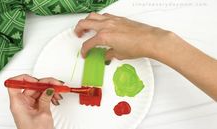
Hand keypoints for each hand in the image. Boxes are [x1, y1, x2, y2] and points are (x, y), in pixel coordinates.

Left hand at [7, 74, 62, 128]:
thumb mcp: (43, 114)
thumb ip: (46, 98)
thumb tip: (49, 88)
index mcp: (18, 103)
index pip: (15, 84)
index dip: (25, 78)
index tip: (37, 79)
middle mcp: (22, 103)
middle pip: (31, 85)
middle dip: (45, 83)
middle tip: (56, 84)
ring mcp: (28, 105)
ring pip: (39, 90)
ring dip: (50, 90)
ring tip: (58, 93)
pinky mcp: (34, 107)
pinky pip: (42, 96)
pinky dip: (50, 95)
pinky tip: (55, 98)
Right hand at [74, 13, 216, 100]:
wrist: (150, 40)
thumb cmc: (137, 47)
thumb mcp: (120, 54)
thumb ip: (109, 53)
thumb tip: (106, 54)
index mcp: (104, 36)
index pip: (88, 44)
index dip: (84, 50)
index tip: (85, 53)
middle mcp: (106, 25)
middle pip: (85, 23)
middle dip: (78, 29)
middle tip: (77, 34)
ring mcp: (112, 20)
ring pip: (93, 16)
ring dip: (87, 21)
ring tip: (86, 27)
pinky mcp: (119, 18)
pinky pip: (104, 16)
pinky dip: (98, 19)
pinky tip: (101, 24)